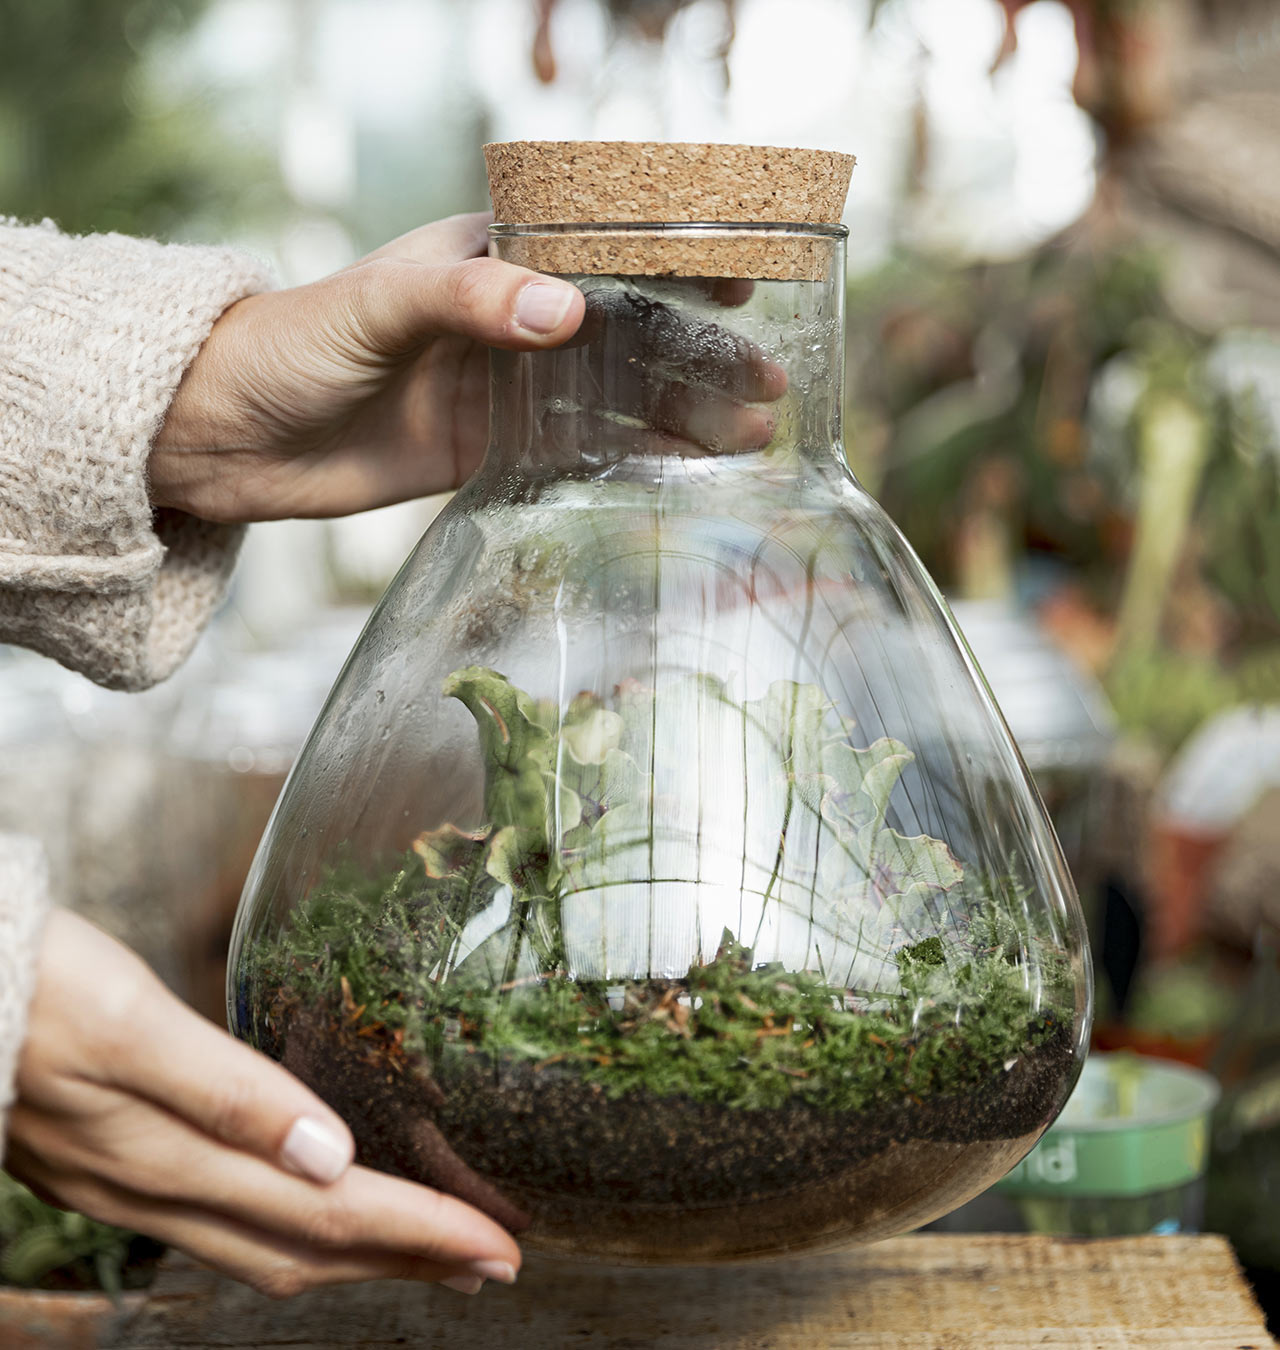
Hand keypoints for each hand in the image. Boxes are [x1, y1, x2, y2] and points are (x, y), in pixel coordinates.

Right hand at [5, 911, 520, 1297]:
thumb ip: (228, 1094)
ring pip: (264, 1246)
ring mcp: (128, 1187)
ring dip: (354, 1253)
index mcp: (172, 1158)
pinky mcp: (110, 1165)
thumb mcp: (131, 1025)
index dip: (420, 1235)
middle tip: (489, 1260)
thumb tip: (330, 1160)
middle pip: (306, 1247)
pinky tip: (312, 1206)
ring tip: (424, 1250)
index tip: (498, 1247)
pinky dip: (290, 1229)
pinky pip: (222, 1226)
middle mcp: (155, 1190)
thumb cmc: (33, 989)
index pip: (329, 1214)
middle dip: (405, 1259)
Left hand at [150, 213, 784, 523]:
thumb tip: (566, 315)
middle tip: (766, 385)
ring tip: (747, 438)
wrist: (234, 438)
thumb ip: (469, 302)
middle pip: (628, 333)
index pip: (603, 251)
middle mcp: (510, 320)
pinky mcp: (493, 449)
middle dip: (699, 355)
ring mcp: (507, 388)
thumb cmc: (295, 346)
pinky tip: (681, 473)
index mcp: (490, 259)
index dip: (676, 263)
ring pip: (615, 398)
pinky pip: (578, 453)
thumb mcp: (380, 307)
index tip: (738, 282)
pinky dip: (631, 462)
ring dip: (681, 416)